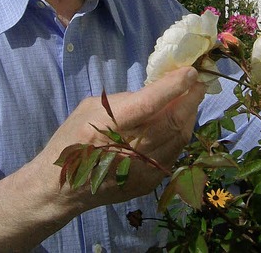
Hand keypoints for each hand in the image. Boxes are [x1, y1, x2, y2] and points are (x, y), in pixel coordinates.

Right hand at [37, 66, 206, 207]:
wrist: (62, 188)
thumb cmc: (73, 139)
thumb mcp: (91, 108)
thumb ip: (125, 100)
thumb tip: (157, 92)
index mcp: (108, 125)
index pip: (149, 103)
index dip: (173, 87)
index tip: (190, 72)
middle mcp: (128, 149)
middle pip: (172, 121)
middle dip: (190, 99)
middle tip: (198, 83)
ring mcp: (141, 169)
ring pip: (179, 138)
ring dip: (190, 115)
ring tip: (192, 99)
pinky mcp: (149, 182)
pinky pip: (174, 153)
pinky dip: (181, 134)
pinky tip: (181, 122)